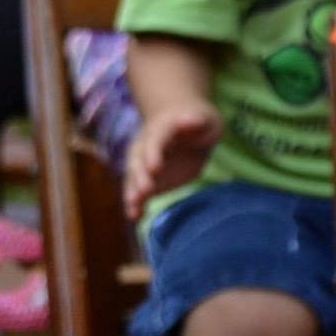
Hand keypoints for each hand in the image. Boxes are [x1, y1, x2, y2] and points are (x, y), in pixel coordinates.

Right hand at [123, 100, 222, 217]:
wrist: (183, 128)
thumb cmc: (197, 122)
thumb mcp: (203, 118)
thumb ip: (195, 120)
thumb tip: (188, 119)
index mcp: (159, 131)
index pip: (154, 142)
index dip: (153, 155)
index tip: (155, 168)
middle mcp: (145, 147)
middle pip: (139, 162)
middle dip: (140, 177)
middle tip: (144, 192)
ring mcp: (145, 164)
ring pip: (134, 178)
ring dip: (132, 193)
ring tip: (132, 209)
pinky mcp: (149, 180)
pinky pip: (140, 192)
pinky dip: (136, 204)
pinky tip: (134, 217)